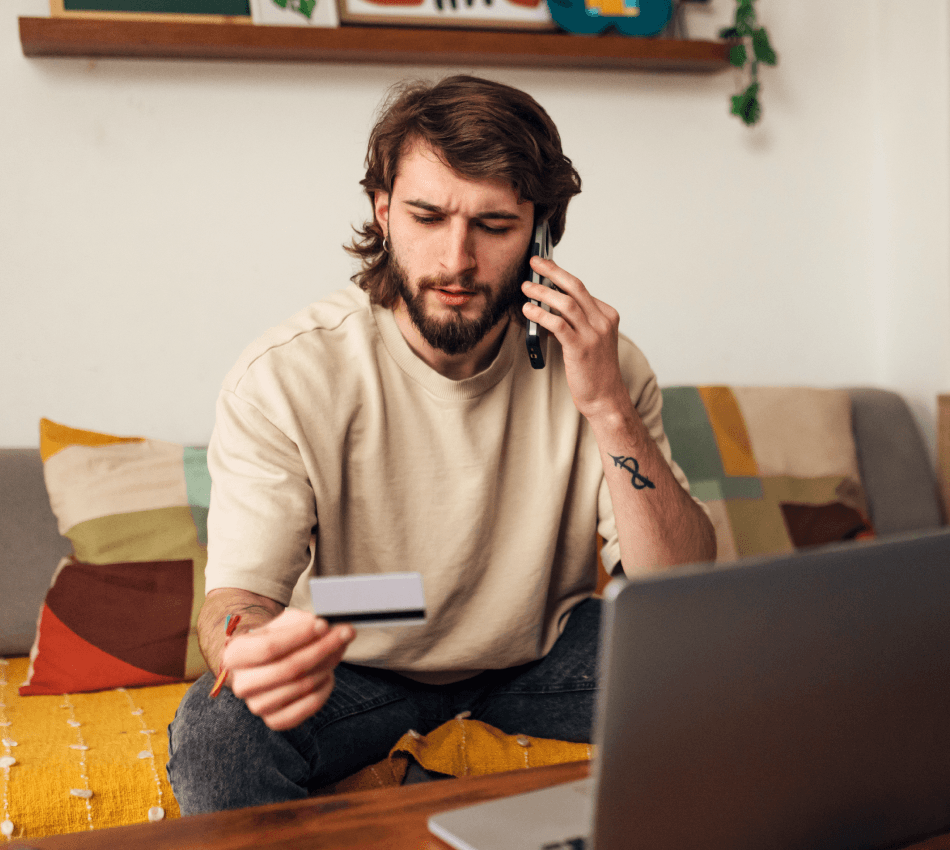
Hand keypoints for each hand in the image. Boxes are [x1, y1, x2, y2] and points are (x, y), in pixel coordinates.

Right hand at [222, 608, 355, 730]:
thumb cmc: (277, 638)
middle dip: (322, 649)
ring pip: (302, 686)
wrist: (267, 662)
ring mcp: (257, 705)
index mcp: (235, 655)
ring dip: (327, 665)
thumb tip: (323, 628)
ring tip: (338, 648)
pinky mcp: (275, 721)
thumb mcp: (283, 622)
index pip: (269, 647)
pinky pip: (308, 706)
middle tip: (346, 633)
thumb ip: (301, 622)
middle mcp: (242, 684)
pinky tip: (329, 673)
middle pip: (288, 668)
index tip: (324, 624)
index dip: (300, 636)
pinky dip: (325, 688)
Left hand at [522, 256, 629, 421]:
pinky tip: (528, 310)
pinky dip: (541, 314)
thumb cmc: (594, 370)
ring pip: (566, 303)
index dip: (559, 276)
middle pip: (575, 287)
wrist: (605, 398)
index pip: (581, 289)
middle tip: (534, 262)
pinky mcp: (580, 348)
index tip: (544, 267)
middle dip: (553, 271)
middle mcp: (603, 321)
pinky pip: (558, 324)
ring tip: (525, 287)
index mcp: (607, 315)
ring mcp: (594, 334)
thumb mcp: (590, 339)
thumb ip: (574, 322)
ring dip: (543, 292)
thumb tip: (548, 307)